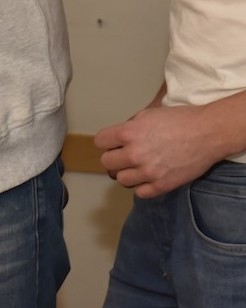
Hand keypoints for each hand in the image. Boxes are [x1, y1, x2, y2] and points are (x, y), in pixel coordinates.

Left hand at [95, 103, 221, 197]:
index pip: (100, 142)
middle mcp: (135, 154)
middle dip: (115, 158)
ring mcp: (148, 172)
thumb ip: (128, 128)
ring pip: (121, 179)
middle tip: (126, 155)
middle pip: (107, 163)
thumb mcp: (146, 115)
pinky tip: (149, 177)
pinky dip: (142, 186)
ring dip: (127, 173)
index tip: (114, 143)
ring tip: (138, 167)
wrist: (208, 133)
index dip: (107, 142)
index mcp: (128, 133)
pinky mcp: (162, 185)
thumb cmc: (179, 120)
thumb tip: (116, 139)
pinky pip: (140, 192)